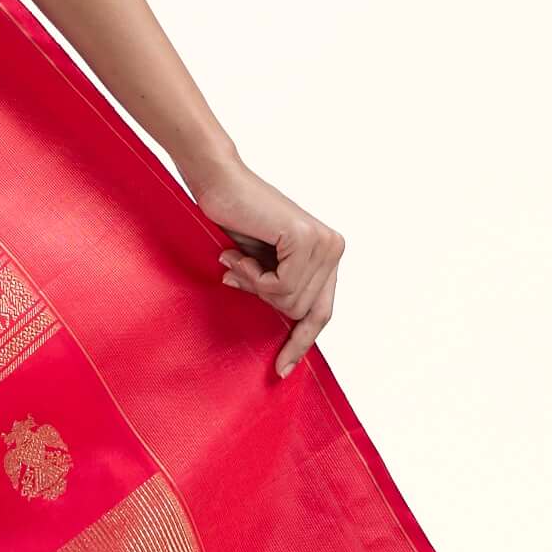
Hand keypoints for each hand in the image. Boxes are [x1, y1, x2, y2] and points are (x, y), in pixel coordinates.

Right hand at [177, 147, 345, 379]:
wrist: (217, 182)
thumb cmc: (234, 219)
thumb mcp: (262, 266)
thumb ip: (280, 291)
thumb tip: (286, 328)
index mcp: (328, 255)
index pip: (321, 311)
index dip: (300, 342)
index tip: (281, 368)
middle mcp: (333, 248)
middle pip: (303, 311)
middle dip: (263, 297)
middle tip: (238, 270)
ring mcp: (323, 244)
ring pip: (290, 301)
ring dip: (254, 285)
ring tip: (237, 259)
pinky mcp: (306, 240)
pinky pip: (279, 286)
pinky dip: (251, 275)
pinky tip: (237, 254)